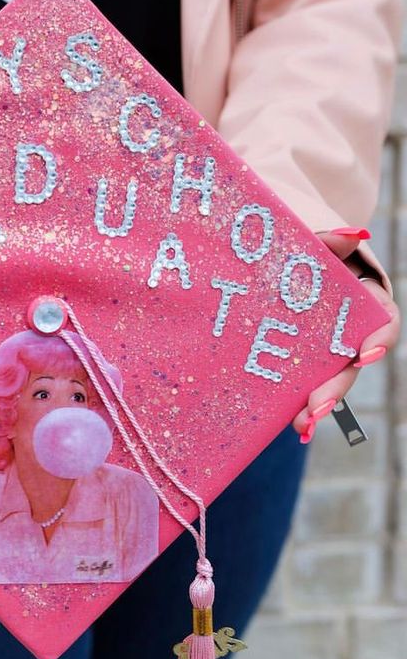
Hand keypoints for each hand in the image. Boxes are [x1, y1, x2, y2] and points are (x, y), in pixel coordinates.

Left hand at [292, 227, 399, 442]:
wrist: (276, 243)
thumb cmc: (302, 241)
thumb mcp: (314, 235)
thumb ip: (331, 238)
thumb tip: (353, 234)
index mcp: (362, 297)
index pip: (382, 321)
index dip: (379, 341)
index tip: (366, 355)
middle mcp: (349, 325)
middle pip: (352, 360)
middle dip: (338, 386)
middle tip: (317, 407)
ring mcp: (324, 342)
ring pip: (331, 376)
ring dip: (319, 404)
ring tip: (303, 424)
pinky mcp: (298, 353)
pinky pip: (303, 379)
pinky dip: (298, 401)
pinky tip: (292, 424)